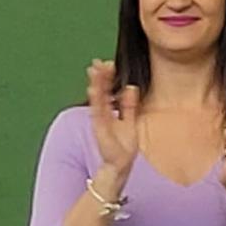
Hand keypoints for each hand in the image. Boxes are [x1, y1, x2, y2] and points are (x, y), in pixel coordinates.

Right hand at [86, 60, 139, 181]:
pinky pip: (97, 111)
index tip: (108, 63)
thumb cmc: (123, 144)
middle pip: (100, 91)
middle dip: (99, 77)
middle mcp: (102, 113)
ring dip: (96, 84)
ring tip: (95, 70)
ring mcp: (100, 120)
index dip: (107, 77)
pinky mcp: (100, 127)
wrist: (119, 163)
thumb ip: (129, 105)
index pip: (107, 90)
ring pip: (97, 98)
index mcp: (110, 111)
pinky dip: (96, 100)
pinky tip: (94, 89)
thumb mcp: (130, 120)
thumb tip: (132, 87)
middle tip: (98, 61)